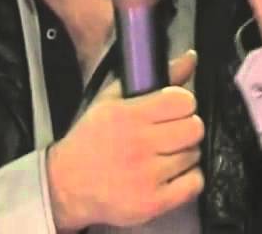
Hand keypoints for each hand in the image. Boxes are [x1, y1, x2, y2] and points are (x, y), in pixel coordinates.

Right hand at [47, 50, 203, 230]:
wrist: (67, 184)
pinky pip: (194, 184)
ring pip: (194, 155)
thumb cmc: (91, 139)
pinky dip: (188, 179)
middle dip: (186, 128)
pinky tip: (171, 174)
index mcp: (128, 115)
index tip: (174, 110)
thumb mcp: (113, 101)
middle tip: (171, 133)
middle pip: (194, 128)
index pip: (183, 101)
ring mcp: (146, 177)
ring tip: (164, 155)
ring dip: (184, 154)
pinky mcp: (153, 203)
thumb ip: (155, 78)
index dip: (183, 104)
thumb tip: (191, 57)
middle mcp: (138, 145)